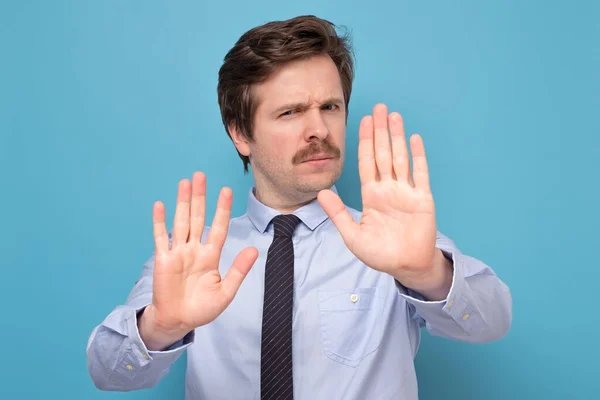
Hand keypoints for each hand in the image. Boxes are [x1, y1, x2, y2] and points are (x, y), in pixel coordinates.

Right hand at [140, 172, 258, 348]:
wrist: (178, 321)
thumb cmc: (202, 308)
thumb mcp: (226, 292)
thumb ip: (239, 270)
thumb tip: (255, 249)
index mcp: (210, 256)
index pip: (218, 227)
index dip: (222, 209)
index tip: (226, 190)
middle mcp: (194, 249)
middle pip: (198, 217)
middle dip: (200, 197)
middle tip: (201, 175)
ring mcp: (178, 253)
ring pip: (181, 222)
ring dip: (182, 202)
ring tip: (185, 182)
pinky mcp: (163, 260)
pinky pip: (161, 237)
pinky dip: (160, 221)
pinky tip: (160, 205)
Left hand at [318, 104, 448, 294]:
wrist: (406, 266)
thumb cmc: (379, 254)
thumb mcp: (352, 236)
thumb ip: (338, 214)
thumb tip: (320, 193)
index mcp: (371, 195)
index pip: (366, 162)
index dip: (365, 141)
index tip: (363, 121)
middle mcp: (388, 189)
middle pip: (383, 154)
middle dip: (380, 131)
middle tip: (379, 107)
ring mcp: (406, 192)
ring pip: (400, 158)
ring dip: (397, 137)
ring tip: (394, 116)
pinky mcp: (422, 199)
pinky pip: (420, 173)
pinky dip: (418, 156)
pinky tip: (414, 139)